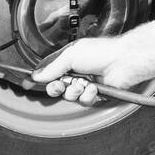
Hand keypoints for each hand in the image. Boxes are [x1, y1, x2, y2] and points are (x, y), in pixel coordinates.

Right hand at [31, 20, 154, 105]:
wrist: (122, 62)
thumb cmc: (101, 52)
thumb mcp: (71, 55)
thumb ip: (53, 66)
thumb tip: (37, 75)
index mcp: (69, 60)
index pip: (49, 72)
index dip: (42, 78)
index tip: (32, 83)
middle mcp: (76, 72)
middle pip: (56, 87)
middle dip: (57, 87)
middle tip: (62, 84)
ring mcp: (85, 84)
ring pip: (69, 96)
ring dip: (75, 91)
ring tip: (83, 83)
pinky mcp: (95, 94)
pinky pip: (83, 101)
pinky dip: (87, 95)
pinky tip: (94, 87)